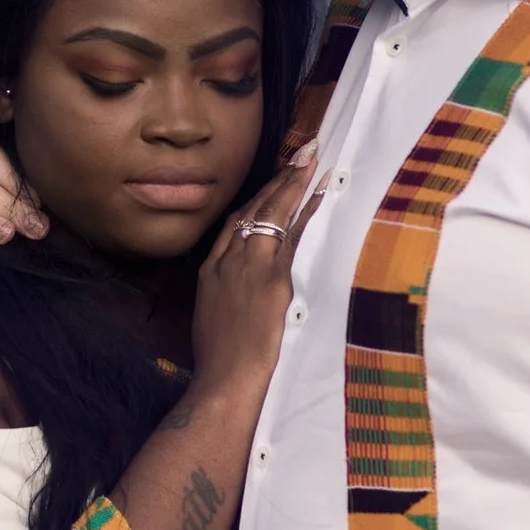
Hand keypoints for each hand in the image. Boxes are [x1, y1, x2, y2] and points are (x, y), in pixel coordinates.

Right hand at [192, 143, 325, 388]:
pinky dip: (306, 208)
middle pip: (254, 209)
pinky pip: (292, 233)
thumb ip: (224, 297)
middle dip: (277, 179)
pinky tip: (318, 190)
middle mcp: (229, 261)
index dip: (255, 200)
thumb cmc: (219, 360)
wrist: (225, 378)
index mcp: (211, 271)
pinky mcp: (272, 277)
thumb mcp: (212, 319)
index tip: (271, 183)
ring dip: (293, 182)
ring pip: (273, 213)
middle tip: (300, 151)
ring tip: (310, 157)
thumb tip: (239, 295)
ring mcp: (250, 266)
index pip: (234, 224)